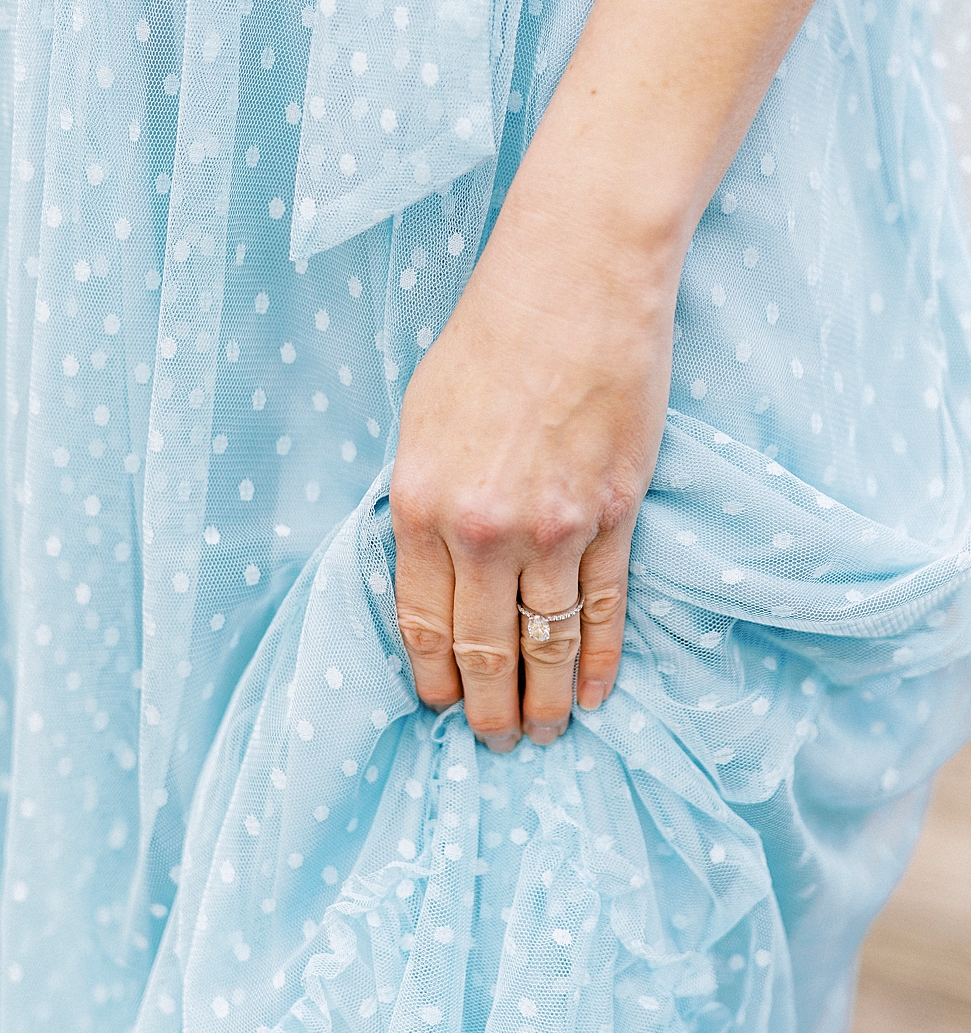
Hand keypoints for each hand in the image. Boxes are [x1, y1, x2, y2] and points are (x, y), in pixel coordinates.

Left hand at [389, 199, 675, 751]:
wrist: (571, 288)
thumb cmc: (484, 344)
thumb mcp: (418, 423)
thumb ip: (420, 501)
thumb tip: (426, 564)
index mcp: (418, 506)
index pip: (420, 620)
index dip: (430, 675)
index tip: (436, 707)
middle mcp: (482, 530)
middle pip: (481, 648)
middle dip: (485, 707)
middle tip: (492, 744)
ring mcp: (555, 528)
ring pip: (544, 641)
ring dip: (542, 700)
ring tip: (543, 736)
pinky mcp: (614, 514)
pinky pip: (603, 607)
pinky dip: (598, 657)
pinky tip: (594, 692)